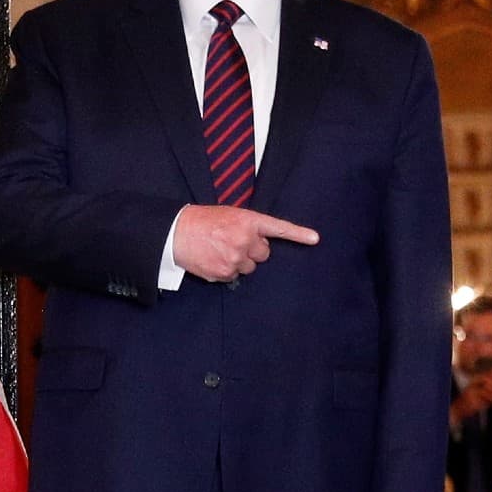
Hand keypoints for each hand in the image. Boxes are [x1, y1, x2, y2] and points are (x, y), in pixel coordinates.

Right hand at [172, 205, 318, 281]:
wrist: (176, 233)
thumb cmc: (202, 222)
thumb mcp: (228, 215)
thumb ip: (247, 226)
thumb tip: (259, 243)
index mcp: (247, 220)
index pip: (278, 228)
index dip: (298, 234)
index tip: (315, 239)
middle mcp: (245, 239)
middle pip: (264, 254)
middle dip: (253, 250)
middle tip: (235, 243)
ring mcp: (236, 257)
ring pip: (249, 267)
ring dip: (240, 261)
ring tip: (220, 250)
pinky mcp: (225, 272)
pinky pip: (234, 276)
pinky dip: (226, 271)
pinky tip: (213, 259)